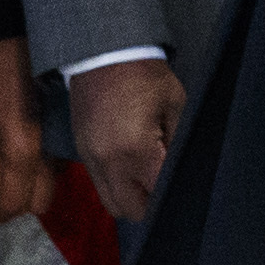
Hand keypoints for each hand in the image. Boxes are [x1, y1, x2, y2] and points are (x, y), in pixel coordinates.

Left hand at [0, 36, 51, 224]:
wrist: (37, 51)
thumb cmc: (4, 83)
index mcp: (22, 151)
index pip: (15, 204)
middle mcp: (49, 156)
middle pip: (38, 204)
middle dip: (16, 204)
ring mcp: (65, 149)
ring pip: (51, 188)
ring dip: (31, 189)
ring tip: (13, 171)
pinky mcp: (73, 142)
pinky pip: (59, 170)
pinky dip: (44, 172)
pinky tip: (32, 156)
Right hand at [68, 55, 188, 223]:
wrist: (103, 54)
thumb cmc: (143, 76)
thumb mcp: (175, 107)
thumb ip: (178, 145)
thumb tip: (181, 173)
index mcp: (135, 150)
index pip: (157, 195)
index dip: (174, 194)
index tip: (183, 186)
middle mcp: (108, 161)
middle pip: (131, 211)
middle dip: (151, 204)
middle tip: (164, 182)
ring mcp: (90, 158)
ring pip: (111, 202)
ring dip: (131, 196)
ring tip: (147, 174)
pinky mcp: (82, 152)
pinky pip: (99, 183)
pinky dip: (116, 182)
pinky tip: (130, 163)